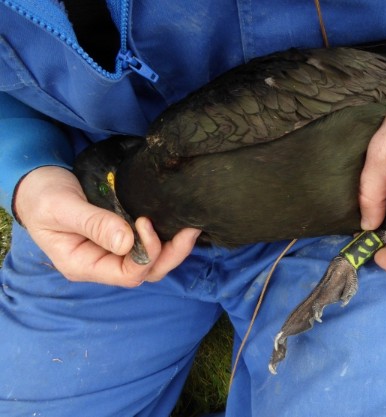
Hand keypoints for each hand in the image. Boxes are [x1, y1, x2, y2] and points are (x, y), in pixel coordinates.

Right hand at [14, 166, 199, 286]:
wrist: (38, 185)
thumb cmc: (43, 198)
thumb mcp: (62, 208)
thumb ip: (93, 224)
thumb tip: (127, 241)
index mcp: (85, 265)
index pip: (127, 275)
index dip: (145, 254)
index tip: (145, 222)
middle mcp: (103, 263)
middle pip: (147, 272)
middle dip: (171, 254)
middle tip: (188, 230)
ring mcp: (114, 251)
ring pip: (153, 260)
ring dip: (173, 246)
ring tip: (189, 226)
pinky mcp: (123, 236)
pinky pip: (149, 244)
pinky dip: (166, 235)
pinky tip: (178, 221)